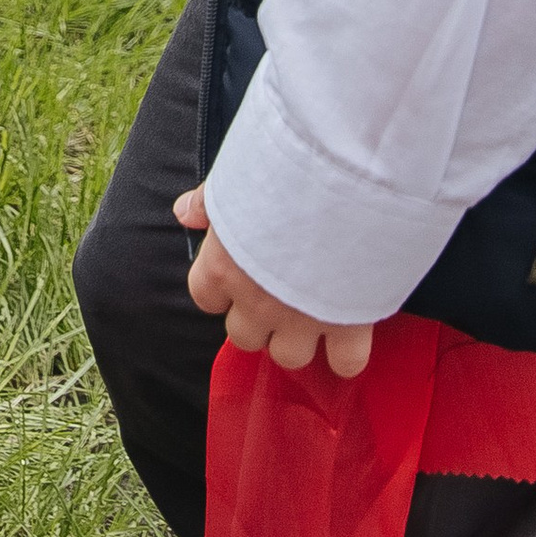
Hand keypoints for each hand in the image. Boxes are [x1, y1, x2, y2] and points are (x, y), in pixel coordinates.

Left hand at [175, 186, 373, 378]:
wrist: (347, 181)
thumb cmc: (288, 172)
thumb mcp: (239, 176)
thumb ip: (210, 202)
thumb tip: (183, 213)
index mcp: (224, 265)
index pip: (205, 299)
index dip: (223, 290)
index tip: (240, 275)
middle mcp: (257, 301)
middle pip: (244, 337)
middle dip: (260, 320)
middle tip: (281, 294)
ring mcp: (302, 320)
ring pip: (289, 357)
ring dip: (300, 340)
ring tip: (315, 314)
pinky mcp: (349, 327)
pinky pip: (345, 364)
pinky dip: (348, 355)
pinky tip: (351, 335)